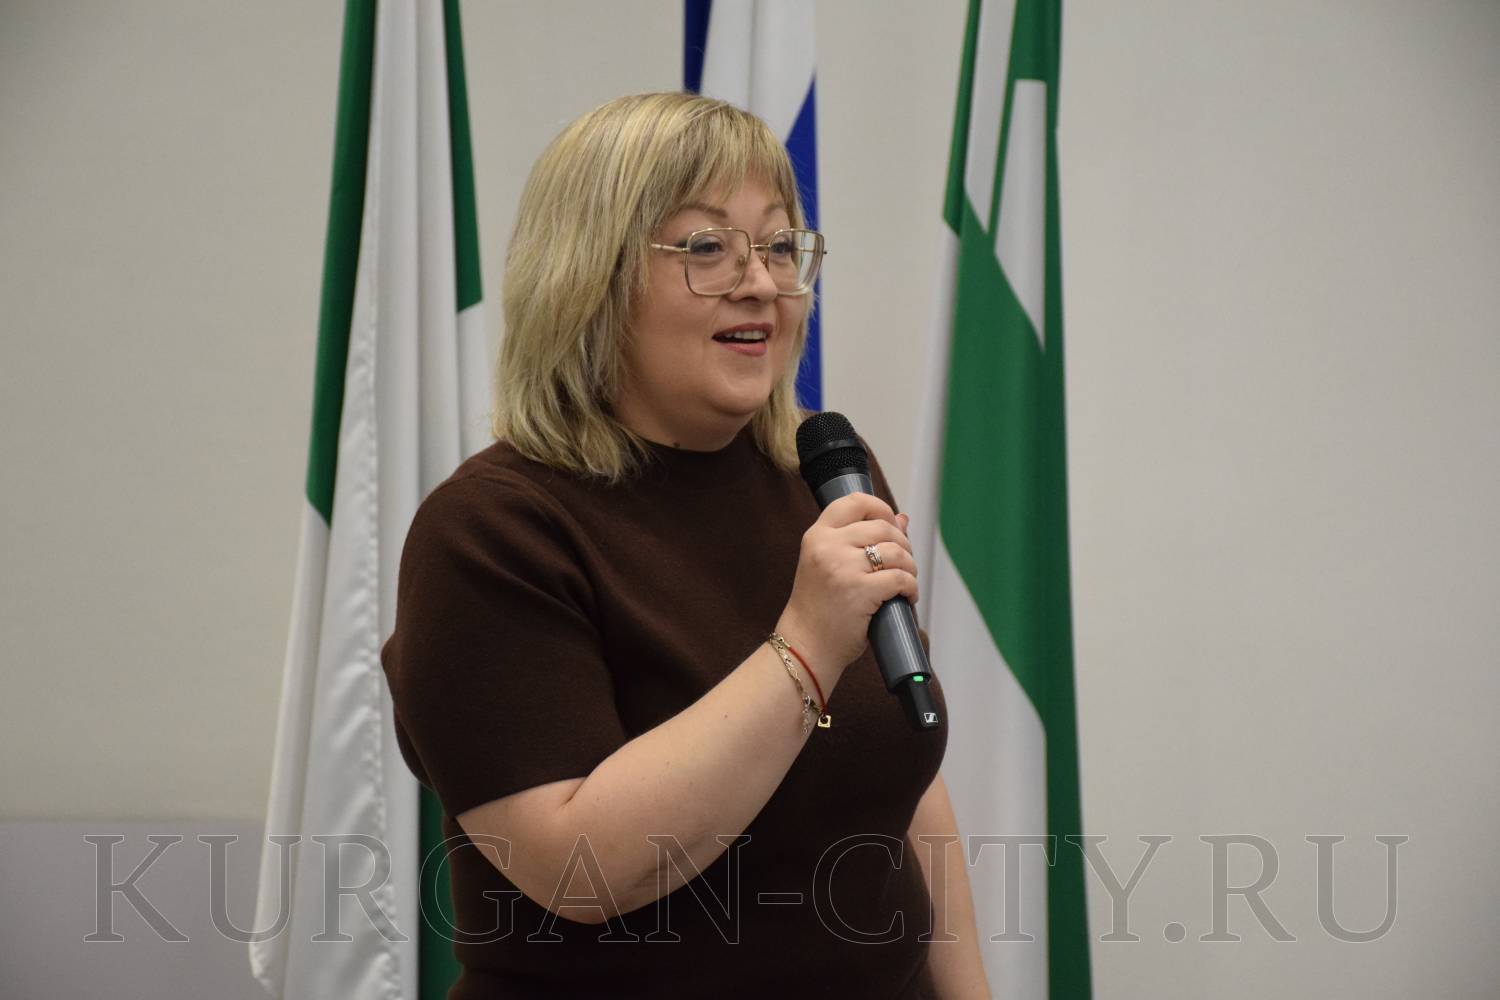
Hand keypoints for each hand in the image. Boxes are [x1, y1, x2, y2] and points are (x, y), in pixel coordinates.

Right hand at [776, 494, 917, 678]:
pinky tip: (907, 596)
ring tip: (906, 580)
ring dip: (910, 566)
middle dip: (903, 544)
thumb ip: (860, 540)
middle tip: (903, 562)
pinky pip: (900, 578)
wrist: (804, 645)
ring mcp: (843, 568)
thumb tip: (902, 518)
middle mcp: (828, 546)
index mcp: (817, 536)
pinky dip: (911, 587)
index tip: (891, 523)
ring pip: (896, 552)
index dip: (881, 508)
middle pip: (882, 527)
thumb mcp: (829, 565)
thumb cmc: (817, 608)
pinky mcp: (860, 591)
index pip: (854, 501)